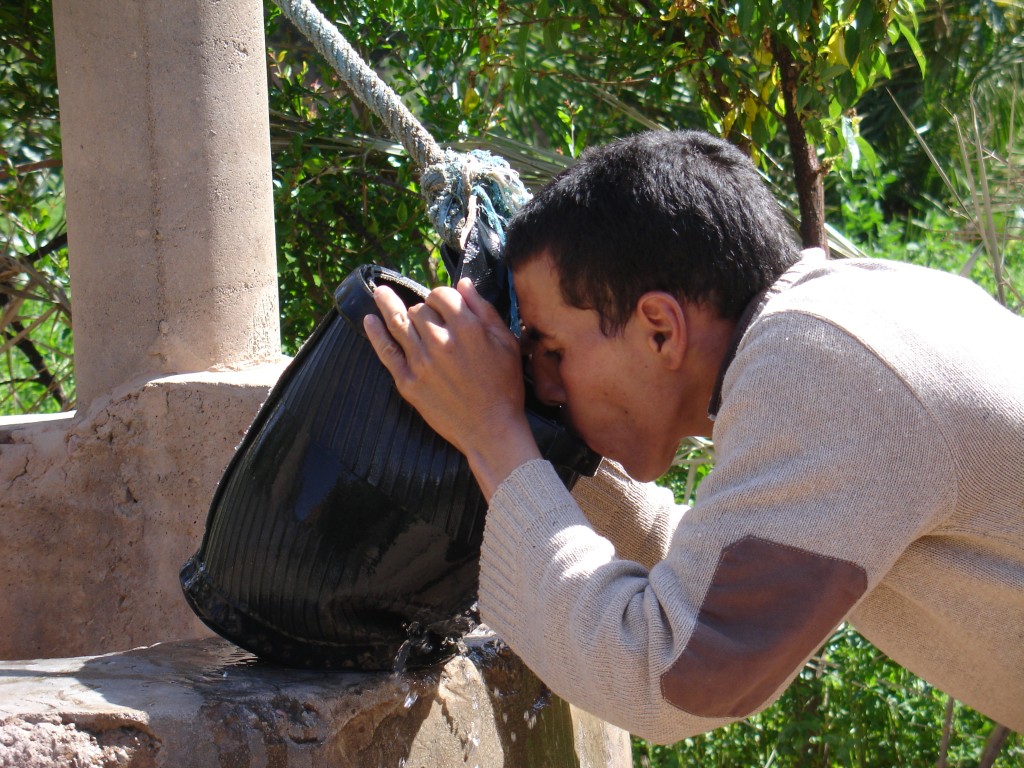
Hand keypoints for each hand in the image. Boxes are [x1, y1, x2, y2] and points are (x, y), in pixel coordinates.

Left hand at [363, 277, 541, 497]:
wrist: (491, 429)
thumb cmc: (504, 386)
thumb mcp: (506, 343)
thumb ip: (484, 309)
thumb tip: (463, 284)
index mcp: (467, 328)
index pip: (442, 294)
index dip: (442, 295)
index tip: (444, 303)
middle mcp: (440, 341)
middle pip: (420, 309)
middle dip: (424, 309)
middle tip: (430, 319)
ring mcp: (420, 362)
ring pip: (399, 323)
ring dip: (388, 305)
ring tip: (380, 293)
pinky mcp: (408, 382)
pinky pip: (386, 352)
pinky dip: (375, 334)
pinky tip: (369, 320)